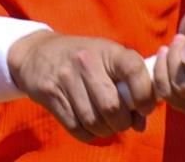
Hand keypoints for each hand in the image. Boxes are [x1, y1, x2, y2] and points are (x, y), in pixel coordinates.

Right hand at [7, 31, 155, 141]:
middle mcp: (87, 61)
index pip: (133, 70)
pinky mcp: (50, 95)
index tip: (145, 108)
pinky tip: (90, 125)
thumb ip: (130, 85)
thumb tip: (141, 121)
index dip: (144, 94)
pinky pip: (76, 127)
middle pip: (112, 106)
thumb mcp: (109, 58)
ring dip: (105, 130)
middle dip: (122, 122)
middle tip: (123, 121)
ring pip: (93, 121)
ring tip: (107, 123)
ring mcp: (66, 78)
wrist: (39, 53)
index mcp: (109, 51)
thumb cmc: (86, 58)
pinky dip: (88, 133)